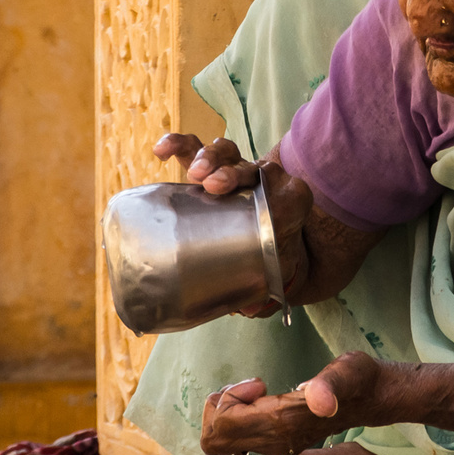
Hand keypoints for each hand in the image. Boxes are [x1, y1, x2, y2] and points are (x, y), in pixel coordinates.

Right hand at [153, 133, 312, 310]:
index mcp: (287, 205)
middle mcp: (262, 182)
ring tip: (195, 175)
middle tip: (214, 186)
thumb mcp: (273, 274)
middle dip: (232, 173)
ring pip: (225, 153)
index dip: (287, 194)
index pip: (294, 193)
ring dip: (209, 159)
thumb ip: (263, 291)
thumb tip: (245, 309)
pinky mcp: (208, 171)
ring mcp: (234, 173)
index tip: (274, 207)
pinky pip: (193, 150)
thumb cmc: (265, 260)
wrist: (259, 243)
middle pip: (251, 167)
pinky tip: (160, 151)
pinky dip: (178, 145)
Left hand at [199, 352, 384, 454]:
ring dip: (228, 409)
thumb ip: (329, 385)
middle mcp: (276, 444)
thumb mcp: (346, 373)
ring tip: (255, 389)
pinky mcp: (276, 445)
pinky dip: (235, 415)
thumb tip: (320, 402)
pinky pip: (234, 439)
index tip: (258, 383)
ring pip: (221, 440)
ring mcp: (275, 448)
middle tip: (249, 385)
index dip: (228, 400)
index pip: (224, 427)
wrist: (372, 398)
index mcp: (283, 427)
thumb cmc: (357, 380)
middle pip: (214, 439)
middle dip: (221, 407)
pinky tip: (259, 398)